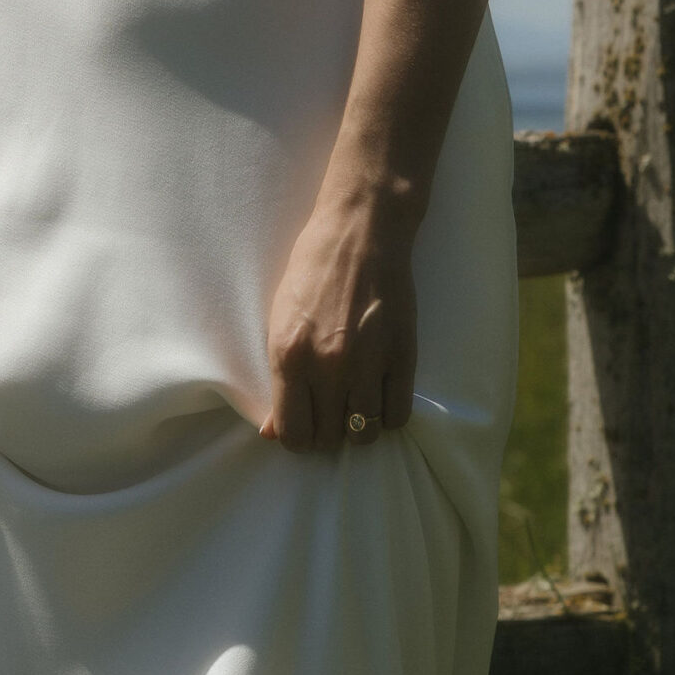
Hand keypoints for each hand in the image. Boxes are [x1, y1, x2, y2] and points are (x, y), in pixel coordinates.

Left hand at [262, 188, 416, 451]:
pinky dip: (388, 415)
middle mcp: (328, 368)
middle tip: (330, 411)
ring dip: (358, 428)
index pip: (293, 434)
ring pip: (364, 434)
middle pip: (329, 438)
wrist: (360, 235)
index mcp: (290, 357)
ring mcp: (369, 364)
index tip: (304, 424)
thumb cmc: (312, 274)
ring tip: (355, 406)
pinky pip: (397, 415)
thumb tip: (272, 432)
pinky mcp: (402, 356)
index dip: (298, 438)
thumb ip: (278, 380)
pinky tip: (380, 397)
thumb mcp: (280, 323)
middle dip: (327, 432)